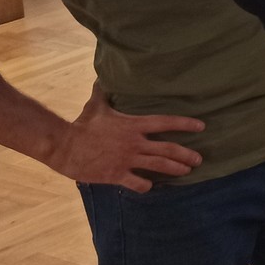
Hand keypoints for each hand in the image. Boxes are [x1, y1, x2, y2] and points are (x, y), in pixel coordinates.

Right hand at [47, 84, 203, 191]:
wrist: (63, 146)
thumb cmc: (81, 125)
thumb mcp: (96, 106)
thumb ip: (104, 93)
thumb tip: (102, 78)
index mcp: (134, 125)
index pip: (166, 122)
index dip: (185, 124)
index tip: (201, 126)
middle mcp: (134, 143)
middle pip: (168, 149)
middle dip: (186, 154)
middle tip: (199, 159)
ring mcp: (126, 159)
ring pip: (158, 166)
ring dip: (175, 169)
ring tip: (187, 171)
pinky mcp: (116, 174)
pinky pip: (136, 182)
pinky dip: (146, 186)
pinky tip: (151, 187)